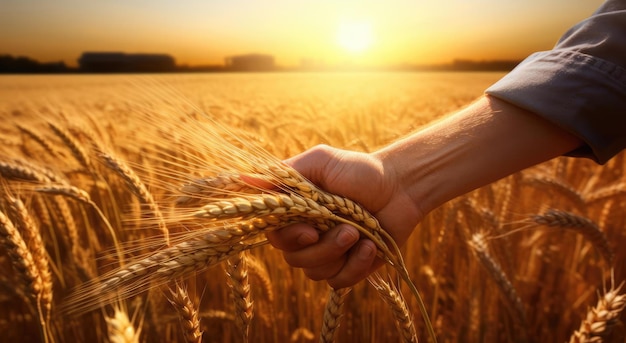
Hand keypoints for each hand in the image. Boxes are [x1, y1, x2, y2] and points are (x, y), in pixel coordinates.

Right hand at [266, 145, 422, 288]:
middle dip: (322, 248)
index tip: (310, 230)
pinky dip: (356, 266)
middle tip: (348, 230)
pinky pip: (339, 282)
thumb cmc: (359, 171)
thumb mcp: (321, 163)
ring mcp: (327, 253)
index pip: (275, 235)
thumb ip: (286, 173)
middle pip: (293, 258)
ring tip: (362, 234)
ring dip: (340, 255)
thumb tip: (244, 176)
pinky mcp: (347, 267)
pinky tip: (371, 247)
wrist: (401, 188)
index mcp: (296, 211)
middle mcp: (306, 234)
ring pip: (315, 272)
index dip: (289, 238)